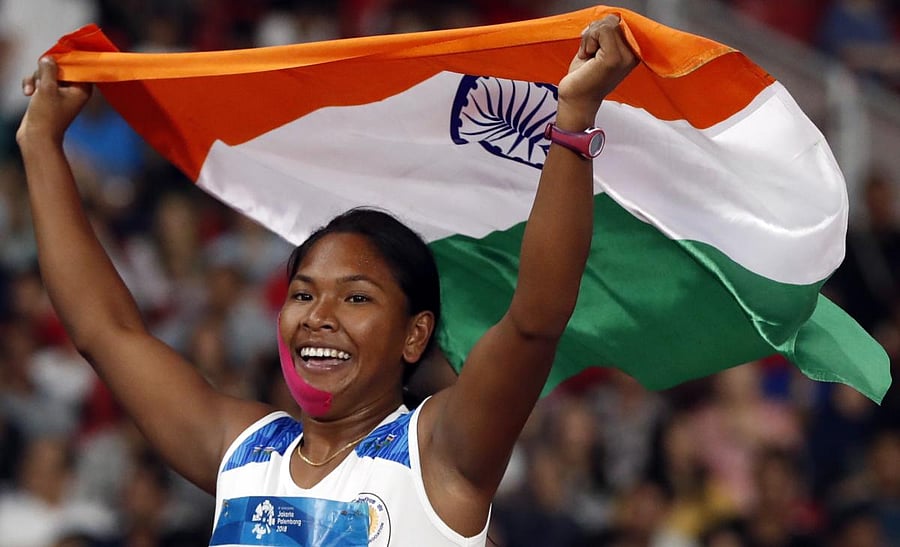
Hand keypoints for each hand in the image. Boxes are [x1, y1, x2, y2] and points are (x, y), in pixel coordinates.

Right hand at [16, 57, 91, 146]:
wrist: (37, 138)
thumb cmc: (46, 115)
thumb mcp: (47, 88)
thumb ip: (49, 70)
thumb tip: (48, 58)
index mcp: (82, 89)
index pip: (78, 66)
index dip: (65, 61)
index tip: (52, 59)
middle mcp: (74, 90)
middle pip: (59, 68)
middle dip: (44, 72)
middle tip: (39, 82)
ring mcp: (60, 93)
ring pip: (46, 74)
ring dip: (35, 79)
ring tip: (31, 91)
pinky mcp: (48, 96)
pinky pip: (40, 82)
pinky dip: (32, 85)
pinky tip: (27, 93)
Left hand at [556, 15, 637, 129]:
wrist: (576, 101)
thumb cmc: (584, 79)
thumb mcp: (597, 49)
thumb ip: (606, 33)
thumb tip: (609, 18)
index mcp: (632, 52)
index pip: (620, 22)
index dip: (602, 29)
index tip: (594, 45)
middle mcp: (633, 54)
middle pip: (614, 21)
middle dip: (594, 32)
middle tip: (590, 52)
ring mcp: (625, 57)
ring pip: (607, 24)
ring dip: (590, 38)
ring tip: (589, 56)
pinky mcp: (613, 58)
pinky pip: (601, 31)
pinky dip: (588, 40)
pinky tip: (587, 56)